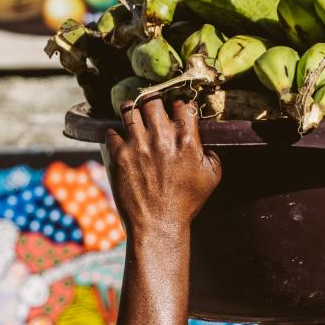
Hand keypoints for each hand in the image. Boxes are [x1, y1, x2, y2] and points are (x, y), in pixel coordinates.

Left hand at [104, 97, 220, 254]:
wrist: (158, 224)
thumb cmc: (186, 202)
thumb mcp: (212, 178)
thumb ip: (213, 154)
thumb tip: (207, 143)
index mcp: (187, 139)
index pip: (183, 104)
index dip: (179, 106)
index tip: (175, 112)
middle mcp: (162, 136)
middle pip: (153, 101)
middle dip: (153, 103)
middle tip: (151, 110)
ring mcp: (138, 144)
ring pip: (129, 110)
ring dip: (131, 111)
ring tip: (132, 114)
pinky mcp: (119, 155)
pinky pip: (111, 132)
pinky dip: (115, 133)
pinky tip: (120, 139)